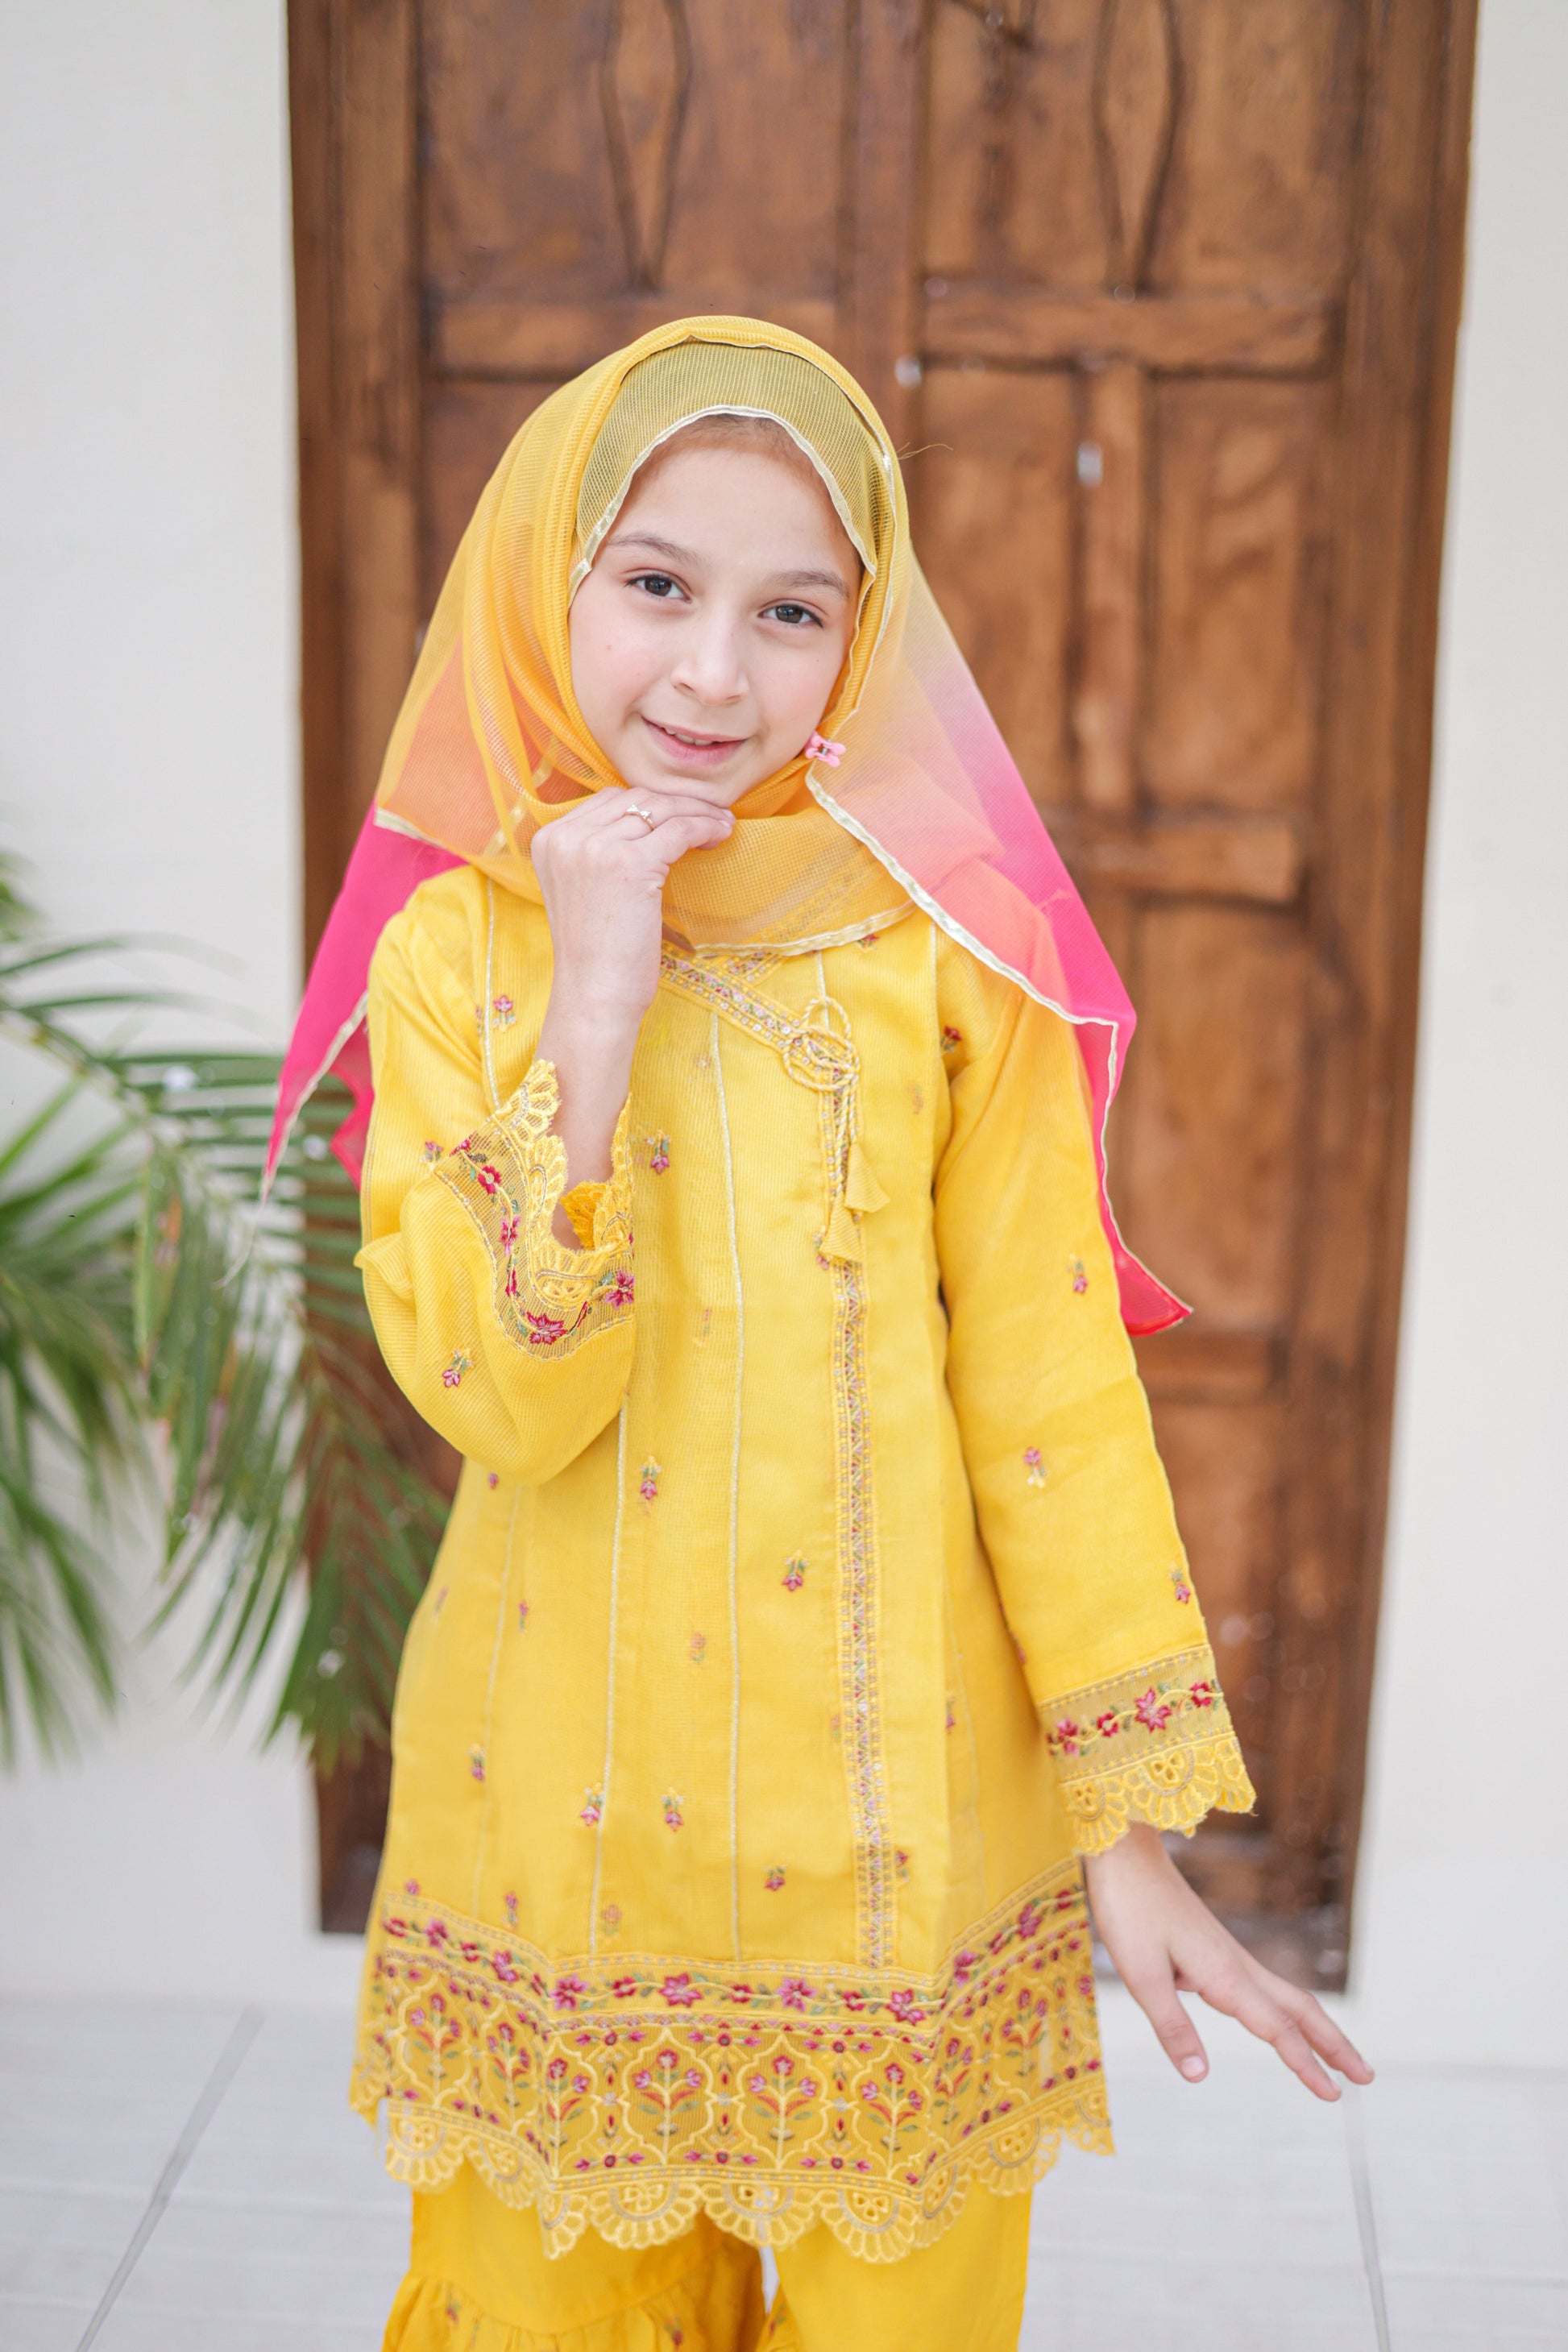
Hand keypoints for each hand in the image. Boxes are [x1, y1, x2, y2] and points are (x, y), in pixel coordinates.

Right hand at [532, 787, 732, 1227]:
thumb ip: (599, 854)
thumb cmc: (596, 957)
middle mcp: (565, 837)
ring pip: (659, 810)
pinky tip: (720, 835)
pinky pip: (678, 829)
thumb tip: (648, 822)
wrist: (594, 999)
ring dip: (696, 812)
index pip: (608, 801)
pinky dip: (704, 827)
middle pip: (633, 799)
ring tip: (720, 823)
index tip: (680, 812)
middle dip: (675, 803)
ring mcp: (595, 847)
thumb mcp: (586, 892)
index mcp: (548, 840)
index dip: (650, 805)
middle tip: (708, 814)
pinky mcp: (629, 863)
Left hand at [1084, 1824, 1372, 2099]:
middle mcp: (1236, 1964)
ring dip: (1317, 2028)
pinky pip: (1264, 1986)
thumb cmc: (1129, 1910)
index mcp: (1224, 1975)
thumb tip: (1200, 2078)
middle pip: (1300, 2009)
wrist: (1125, 1854)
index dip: (1306, 2064)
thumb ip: (1172, 2027)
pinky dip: (1287, 2011)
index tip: (1334, 2096)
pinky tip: (1280, 2021)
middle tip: (1366, 2077)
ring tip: (1339, 2055)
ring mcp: (1229, 1953)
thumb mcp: (1140, 1975)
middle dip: (1334, 2045)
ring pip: (1286, 1995)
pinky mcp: (1215, 1948)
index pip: (1277, 2028)